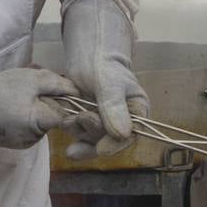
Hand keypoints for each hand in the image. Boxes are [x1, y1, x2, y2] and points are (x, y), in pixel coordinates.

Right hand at [0, 53, 77, 149]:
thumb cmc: (0, 90)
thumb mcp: (32, 79)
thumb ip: (58, 85)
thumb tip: (78, 92)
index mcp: (40, 125)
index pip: (65, 115)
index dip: (61, 100)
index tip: (50, 90)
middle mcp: (33, 139)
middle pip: (52, 120)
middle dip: (45, 103)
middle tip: (27, 89)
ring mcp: (20, 143)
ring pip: (38, 123)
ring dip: (33, 109)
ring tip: (14, 96)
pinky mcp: (10, 142)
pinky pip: (25, 127)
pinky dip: (21, 116)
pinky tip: (8, 106)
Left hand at [61, 0, 148, 157]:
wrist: (86, 56)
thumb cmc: (102, 64)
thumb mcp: (109, 83)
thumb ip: (114, 106)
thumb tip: (124, 134)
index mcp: (137, 110)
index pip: (131, 135)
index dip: (116, 145)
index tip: (101, 149)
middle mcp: (124, 121)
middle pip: (111, 141)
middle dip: (94, 136)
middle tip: (79, 119)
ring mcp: (106, 124)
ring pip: (95, 141)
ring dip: (81, 135)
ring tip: (69, 121)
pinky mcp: (90, 124)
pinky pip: (85, 139)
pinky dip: (77, 142)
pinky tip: (69, 149)